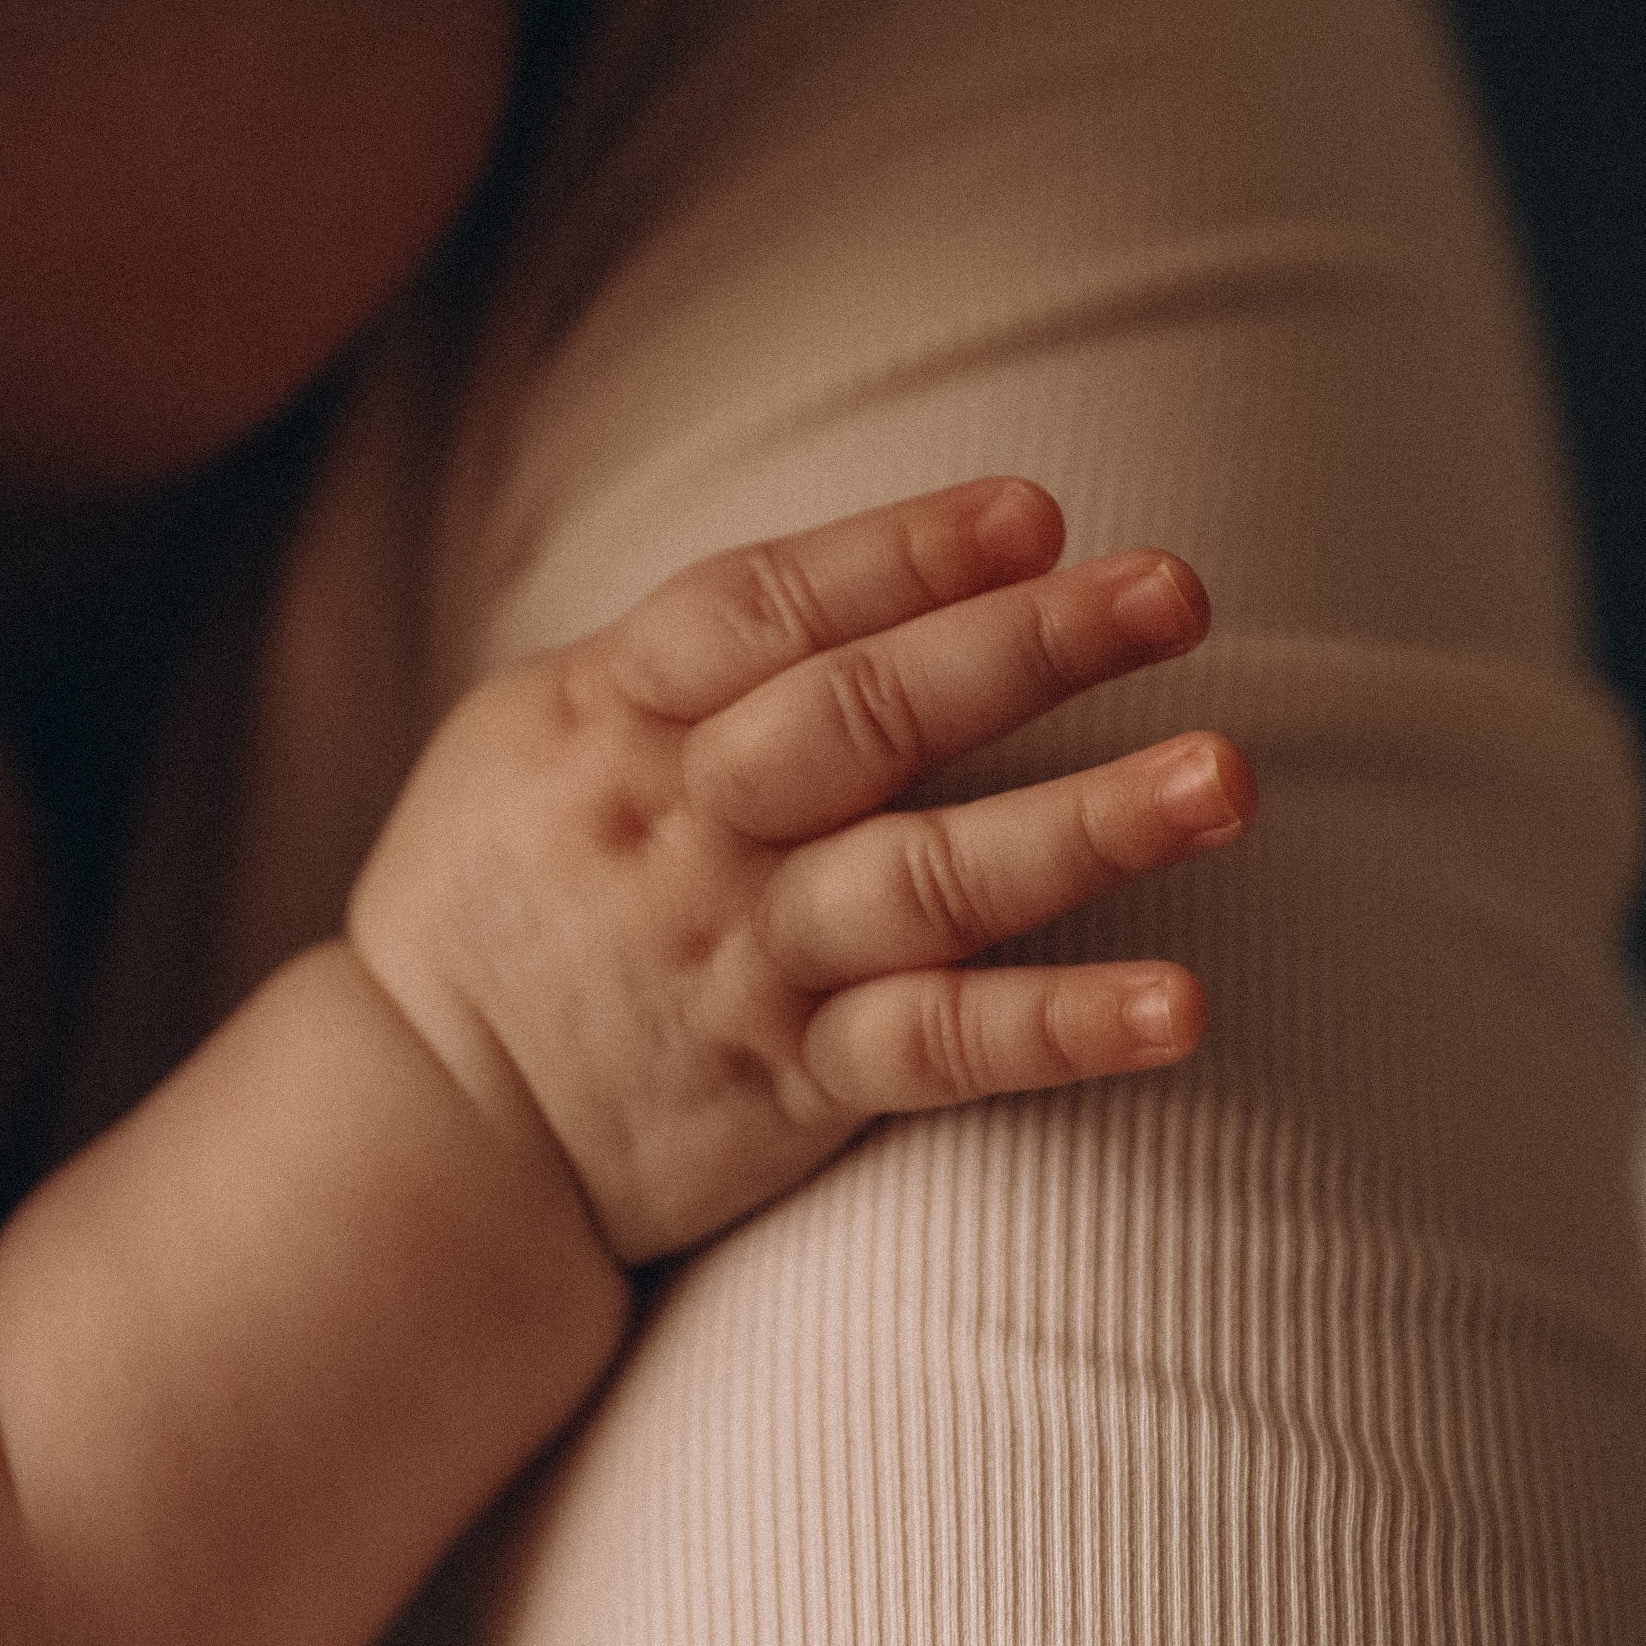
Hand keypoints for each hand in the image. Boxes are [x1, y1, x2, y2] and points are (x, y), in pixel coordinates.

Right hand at [347, 477, 1253, 1264]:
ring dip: (1082, 825)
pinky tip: (1179, 1007)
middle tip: (1176, 590)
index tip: (1034, 512)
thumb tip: (866, 570)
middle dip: (1024, 645)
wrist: (423, 1133)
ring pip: (928, 879)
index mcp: (616, 717)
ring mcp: (748, 958)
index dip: (900, 555)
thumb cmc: (503, 898)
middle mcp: (691, 830)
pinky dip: (1060, 1028)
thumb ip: (682, 658)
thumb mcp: (535, 736)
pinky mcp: (796, 1083)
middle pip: (865, 718)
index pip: (766, 609)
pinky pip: (941, 1052)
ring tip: (1222, 777)